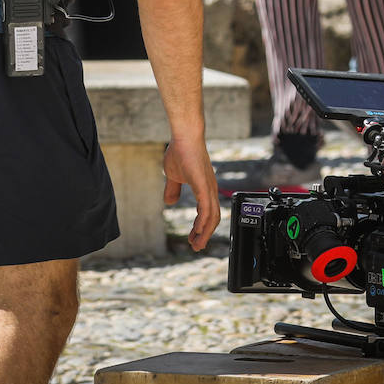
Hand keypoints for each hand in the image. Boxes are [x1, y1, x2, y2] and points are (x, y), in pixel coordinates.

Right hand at [163, 137, 219, 251]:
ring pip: (212, 217)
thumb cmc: (180, 151)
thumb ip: (173, 189)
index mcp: (205, 187)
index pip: (207, 212)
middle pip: (213, 218)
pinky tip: (197, 231)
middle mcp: (211, 189)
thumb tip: (170, 201)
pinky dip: (204, 223)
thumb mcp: (173, 175)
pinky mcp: (204, 186)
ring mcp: (209, 188)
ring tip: (196, 245)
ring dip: (204, 233)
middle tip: (196, 246)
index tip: (194, 238)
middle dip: (205, 234)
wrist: (184, 137)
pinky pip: (207, 209)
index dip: (202, 226)